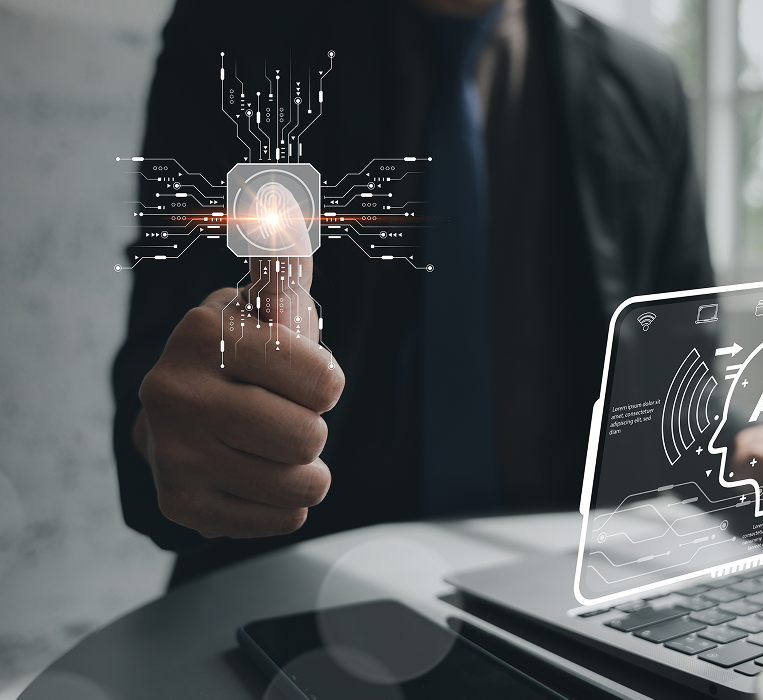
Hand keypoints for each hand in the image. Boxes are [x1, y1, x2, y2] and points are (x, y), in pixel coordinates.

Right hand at [134, 257, 344, 537]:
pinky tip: (259, 475)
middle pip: (309, 437)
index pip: (323, 382)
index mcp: (204, 334)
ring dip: (306, 470)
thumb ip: (284, 260)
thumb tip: (282, 208)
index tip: (299, 377)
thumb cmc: (242, 355)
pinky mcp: (180, 502)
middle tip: (284, 416)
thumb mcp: (266, 304)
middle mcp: (176, 391)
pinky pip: (280, 518)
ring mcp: (173, 452)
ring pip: (301, 485)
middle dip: (313, 429)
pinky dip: (285, 502)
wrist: (179, 412)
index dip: (324, 383)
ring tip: (275, 448)